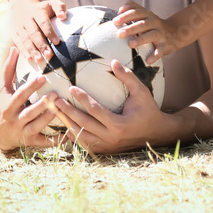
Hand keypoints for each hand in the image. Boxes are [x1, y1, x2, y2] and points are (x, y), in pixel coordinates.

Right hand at [0, 46, 65, 151]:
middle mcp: (14, 120)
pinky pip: (44, 142)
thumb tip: (14, 48)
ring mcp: (22, 132)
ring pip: (37, 126)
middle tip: (56, 95)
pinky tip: (69, 134)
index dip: (31, 87)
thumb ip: (8, 68)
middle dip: (43, 105)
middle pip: (30, 113)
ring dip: (50, 119)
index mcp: (8, 106)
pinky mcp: (30, 141)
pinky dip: (56, 140)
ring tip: (62, 109)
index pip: (20, 95)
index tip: (42, 76)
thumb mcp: (0, 86)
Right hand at [7, 0, 68, 63]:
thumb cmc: (42, 8)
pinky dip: (23, 51)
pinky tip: (29, 59)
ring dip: (32, 50)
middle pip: (34, 33)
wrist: (20, 6)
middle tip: (49, 55)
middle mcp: (27, 19)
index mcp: (37, 12)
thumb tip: (63, 16)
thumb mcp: (51, 4)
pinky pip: (18, 43)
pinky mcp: (14, 33)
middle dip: (41, 45)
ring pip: (25, 39)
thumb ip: (60, 7)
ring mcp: (19, 27)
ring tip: (39, 60)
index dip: (49, 32)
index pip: (43, 22)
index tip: (57, 42)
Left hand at [51, 59, 167, 153]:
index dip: (82, 99)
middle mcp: (111, 138)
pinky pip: (84, 144)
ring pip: (80, 136)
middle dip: (67, 111)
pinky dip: (72, 135)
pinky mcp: (105, 150)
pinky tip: (62, 126)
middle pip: (83, 124)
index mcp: (119, 124)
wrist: (157, 134)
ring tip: (54, 111)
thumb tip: (113, 61)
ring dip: (66, 123)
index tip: (71, 87)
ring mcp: (107, 146)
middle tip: (55, 99)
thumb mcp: (141, 92)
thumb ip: (128, 77)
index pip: (95, 110)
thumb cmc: (148, 110)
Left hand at [113, 0, 186, 63]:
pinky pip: (160, 51)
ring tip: (131, 44)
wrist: (176, 32)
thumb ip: (133, 8)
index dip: (126, 16)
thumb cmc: (153, 24)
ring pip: (151, 36)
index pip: (136, 13)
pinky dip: (155, 56)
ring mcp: (161, 34)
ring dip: (141, 40)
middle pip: (143, 24)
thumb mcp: (145, 13)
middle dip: (131, 28)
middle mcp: (155, 23)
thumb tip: (120, 9)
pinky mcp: (165, 45)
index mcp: (148, 15)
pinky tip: (148, 61)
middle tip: (120, 34)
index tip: (115, 21)